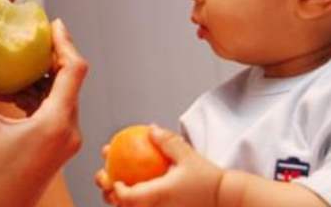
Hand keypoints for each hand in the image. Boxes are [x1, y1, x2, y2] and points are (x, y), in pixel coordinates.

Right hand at [0, 19, 87, 206]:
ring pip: (64, 97)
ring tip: (19, 60)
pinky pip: (56, 112)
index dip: (65, 42)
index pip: (74, 70)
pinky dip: (39, 97)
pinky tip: (15, 90)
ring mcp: (66, 142)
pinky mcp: (57, 149)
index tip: (52, 23)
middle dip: (52, 56)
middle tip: (31, 36)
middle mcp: (69, 132)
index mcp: (57, 123)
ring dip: (43, 78)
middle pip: (71, 81)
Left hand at [95, 125, 222, 206]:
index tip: (110, 175)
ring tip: (116, 184)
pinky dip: (138, 202)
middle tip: (103, 178)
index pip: (127, 197)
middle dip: (109, 194)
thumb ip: (167, 141)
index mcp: (158, 196)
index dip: (114, 188)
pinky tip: (138, 187)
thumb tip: (150, 129)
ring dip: (121, 200)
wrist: (226, 199)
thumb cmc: (208, 180)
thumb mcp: (187, 155)